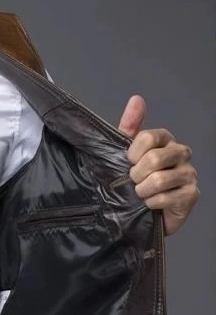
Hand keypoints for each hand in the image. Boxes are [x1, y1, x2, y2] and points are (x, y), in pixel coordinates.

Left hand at [118, 94, 199, 236]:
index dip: (133, 153)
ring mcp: (189, 174)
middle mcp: (181, 153)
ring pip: (159, 180)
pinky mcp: (191, 195)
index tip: (128, 163)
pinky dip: (151, 203)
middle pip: (154, 159)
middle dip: (136, 175)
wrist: (140, 215)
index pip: (149, 137)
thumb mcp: (124, 156)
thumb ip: (128, 128)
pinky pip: (165, 197)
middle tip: (133, 183)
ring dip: (142, 191)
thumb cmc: (132, 182)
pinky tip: (150, 205)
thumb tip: (136, 99)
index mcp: (165, 141)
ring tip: (140, 195)